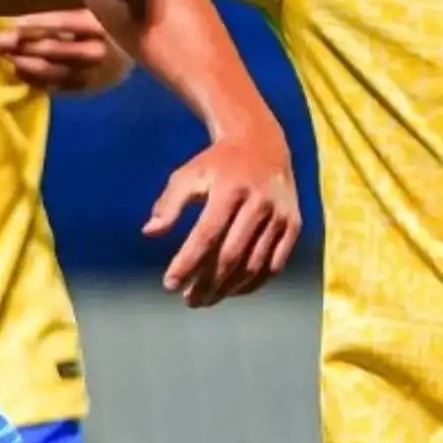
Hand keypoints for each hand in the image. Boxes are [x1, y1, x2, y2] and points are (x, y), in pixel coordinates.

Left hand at [0, 9, 129, 94]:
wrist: (151, 46)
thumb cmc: (116, 14)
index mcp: (105, 23)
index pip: (67, 22)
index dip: (40, 23)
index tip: (14, 23)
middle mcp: (102, 51)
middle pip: (58, 49)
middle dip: (25, 46)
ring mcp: (97, 74)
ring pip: (56, 71)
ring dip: (27, 64)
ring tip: (6, 57)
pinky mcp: (93, 89)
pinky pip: (61, 89)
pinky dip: (38, 82)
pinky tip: (19, 73)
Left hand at [143, 131, 299, 307]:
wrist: (261, 142)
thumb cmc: (217, 163)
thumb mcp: (189, 174)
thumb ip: (169, 203)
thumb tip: (149, 231)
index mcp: (230, 189)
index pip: (206, 235)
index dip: (187, 263)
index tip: (169, 284)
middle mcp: (259, 203)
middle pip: (231, 256)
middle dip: (207, 284)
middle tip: (188, 300)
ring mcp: (280, 216)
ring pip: (254, 265)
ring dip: (228, 289)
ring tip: (205, 299)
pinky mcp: (293, 225)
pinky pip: (274, 265)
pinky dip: (253, 284)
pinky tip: (231, 290)